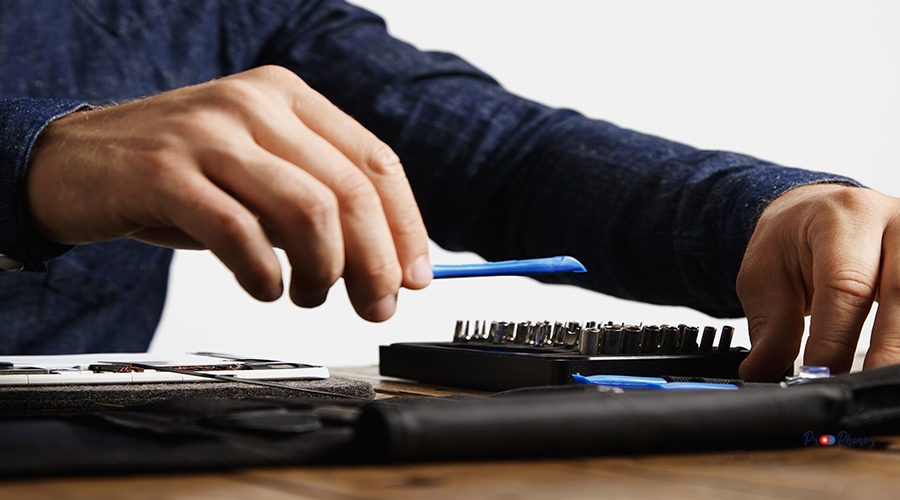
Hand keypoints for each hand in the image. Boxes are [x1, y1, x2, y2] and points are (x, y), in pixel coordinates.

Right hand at [26, 65, 430, 320]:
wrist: (71, 162)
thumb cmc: (178, 176)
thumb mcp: (256, 172)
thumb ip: (316, 201)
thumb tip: (387, 262)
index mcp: (287, 96)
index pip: (375, 161)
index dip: (405, 226)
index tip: (415, 276)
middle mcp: (254, 103)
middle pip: (350, 191)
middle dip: (375, 262)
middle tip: (376, 304)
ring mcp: (209, 133)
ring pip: (307, 211)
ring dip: (324, 272)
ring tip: (309, 296)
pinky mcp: (165, 172)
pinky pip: (241, 234)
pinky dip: (265, 275)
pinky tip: (265, 287)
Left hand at [737, 184, 899, 379]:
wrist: (814, 212)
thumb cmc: (791, 242)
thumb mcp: (764, 276)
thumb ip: (770, 326)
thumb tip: (763, 373)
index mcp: (844, 219)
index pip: (846, 285)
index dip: (835, 340)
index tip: (819, 377)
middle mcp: (894, 223)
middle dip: (885, 349)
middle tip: (860, 387)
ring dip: (899, 347)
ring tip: (879, 383)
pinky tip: (891, 367)